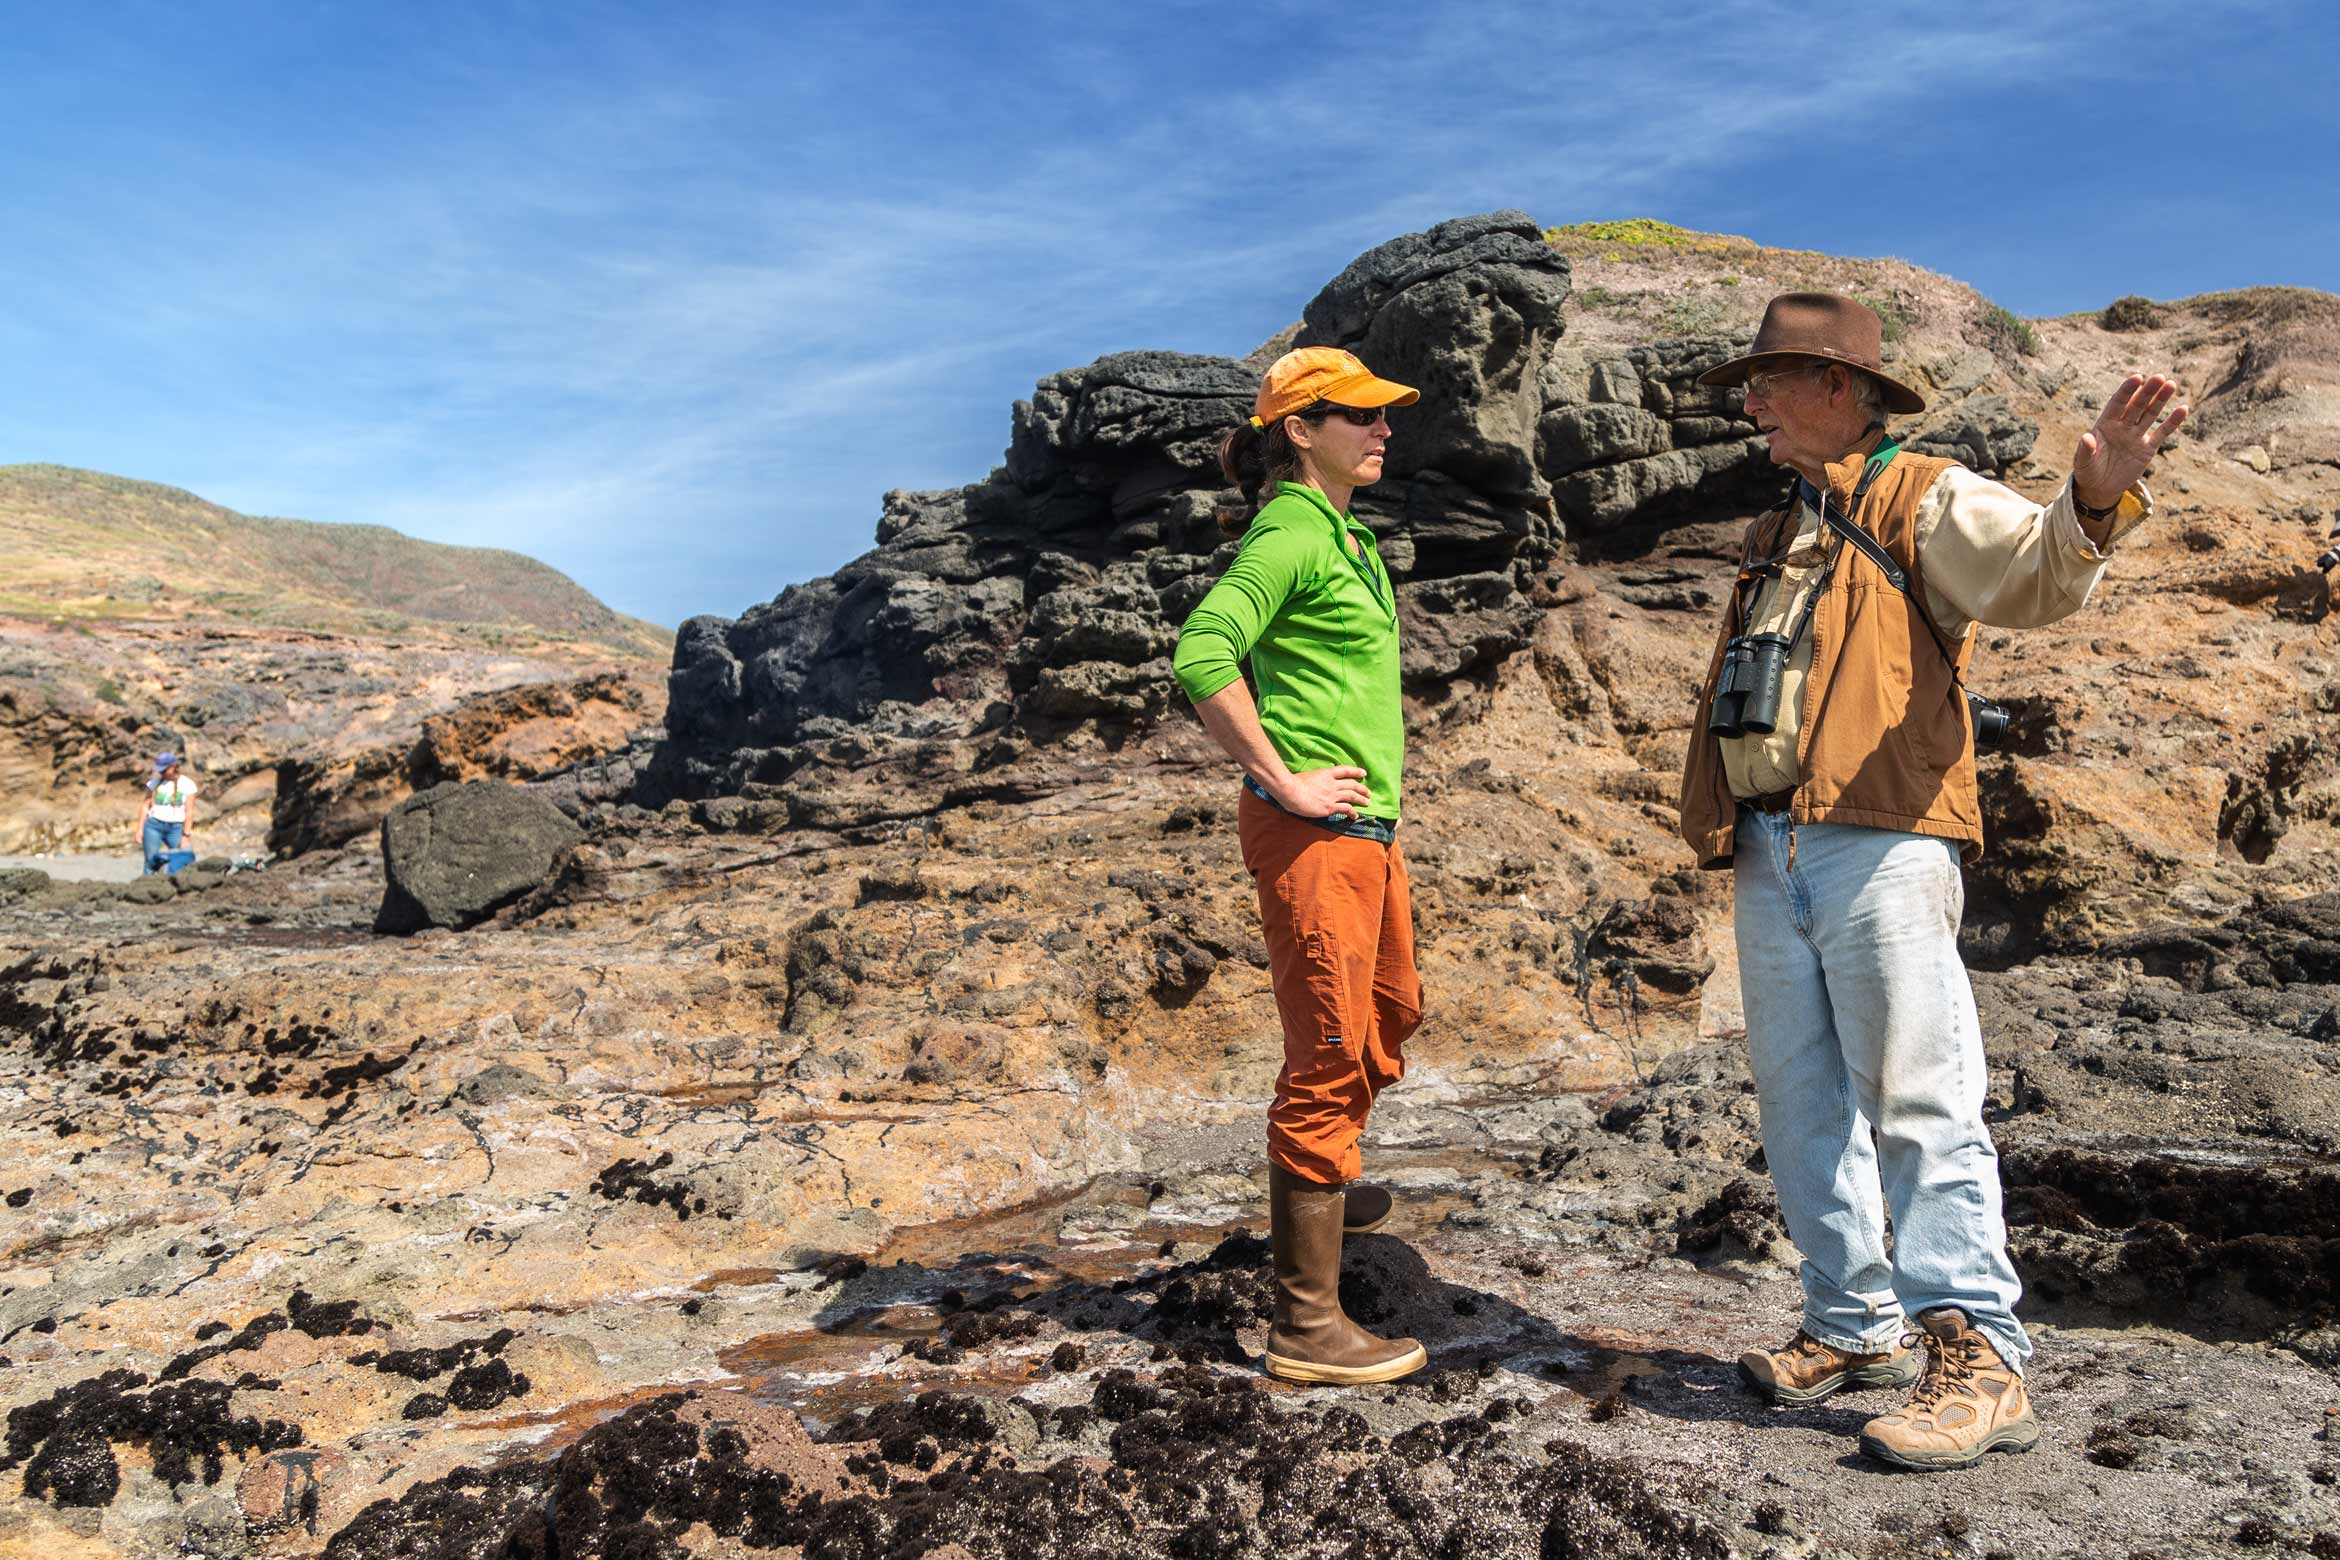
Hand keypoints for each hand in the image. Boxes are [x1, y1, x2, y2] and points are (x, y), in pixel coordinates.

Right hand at [1272, 766, 1370, 819]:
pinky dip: (1352, 812)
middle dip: (1362, 789)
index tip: (1364, 773)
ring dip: (1361, 800)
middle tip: (1368, 792)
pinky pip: (1346, 809)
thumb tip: (1314, 783)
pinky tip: (1355, 816)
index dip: (1355, 771)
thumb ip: (1315, 779)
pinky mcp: (1329, 807)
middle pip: (1352, 785)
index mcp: (1326, 773)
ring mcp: (1332, 796)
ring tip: (1367, 803)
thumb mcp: (1307, 776)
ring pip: (1352, 796)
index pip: (1345, 770)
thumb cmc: (1293, 783)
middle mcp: (1332, 784)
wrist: (1291, 791)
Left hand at [2073, 374, 2187, 511]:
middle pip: (2136, 405)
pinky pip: (2162, 433)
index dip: (2127, 391)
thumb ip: (2085, 450)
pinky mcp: (2147, 449)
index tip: (2137, 378)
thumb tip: (2086, 437)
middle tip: (2159, 378)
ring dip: (2160, 400)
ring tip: (2171, 384)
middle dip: (2147, 392)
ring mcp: (2136, 436)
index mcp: (2105, 424)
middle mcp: (2122, 426)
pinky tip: (2183, 409)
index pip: (2117, 403)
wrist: (2100, 488)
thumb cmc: (2088, 471)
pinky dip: (2172, 422)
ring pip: (2150, 414)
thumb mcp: (2082, 462)